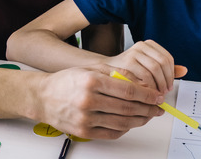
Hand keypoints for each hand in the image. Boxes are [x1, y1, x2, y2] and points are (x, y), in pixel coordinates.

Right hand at [34, 65, 164, 139]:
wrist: (42, 97)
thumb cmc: (66, 81)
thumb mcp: (90, 68)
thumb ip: (115, 72)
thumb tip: (140, 81)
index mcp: (92, 81)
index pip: (128, 90)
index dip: (147, 95)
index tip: (157, 96)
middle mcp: (88, 100)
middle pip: (128, 108)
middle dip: (148, 108)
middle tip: (158, 108)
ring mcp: (86, 118)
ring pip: (123, 122)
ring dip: (140, 120)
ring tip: (148, 116)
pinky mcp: (84, 131)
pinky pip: (112, 133)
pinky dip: (125, 128)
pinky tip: (131, 123)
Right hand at [106, 40, 179, 92]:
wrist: (106, 71)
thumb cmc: (129, 70)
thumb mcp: (148, 66)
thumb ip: (166, 68)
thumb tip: (184, 70)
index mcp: (149, 45)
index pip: (167, 58)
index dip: (171, 75)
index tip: (170, 86)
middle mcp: (141, 46)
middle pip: (162, 64)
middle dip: (165, 81)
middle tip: (164, 92)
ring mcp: (133, 53)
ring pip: (154, 70)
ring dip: (158, 85)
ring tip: (156, 94)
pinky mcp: (126, 63)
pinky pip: (144, 76)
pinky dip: (148, 87)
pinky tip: (146, 93)